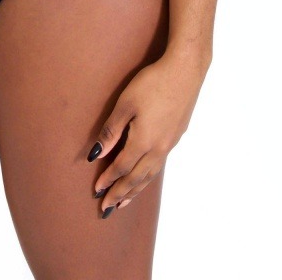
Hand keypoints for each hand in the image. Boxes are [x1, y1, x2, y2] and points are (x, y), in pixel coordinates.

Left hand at [85, 48, 211, 216]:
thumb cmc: (152, 83)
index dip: (108, 180)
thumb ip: (111, 130)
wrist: (185, 71)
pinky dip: (147, 178)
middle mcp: (158, 149)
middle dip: (120, 194)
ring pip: (149, 175)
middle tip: (107, 209)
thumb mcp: (125, 104)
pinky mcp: (176, 137)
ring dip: (135, 190)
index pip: (122, 168)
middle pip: (136, 178)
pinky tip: (144, 177)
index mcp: (143, 141)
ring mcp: (169, 144)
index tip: (97, 192)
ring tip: (124, 201)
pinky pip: (158, 166)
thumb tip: (97, 154)